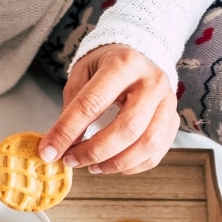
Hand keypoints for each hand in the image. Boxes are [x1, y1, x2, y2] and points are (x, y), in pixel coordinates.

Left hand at [39, 44, 178, 174]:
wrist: (140, 55)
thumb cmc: (107, 66)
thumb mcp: (83, 73)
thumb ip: (72, 107)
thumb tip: (60, 145)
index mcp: (123, 64)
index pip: (92, 103)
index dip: (67, 132)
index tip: (48, 152)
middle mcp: (151, 82)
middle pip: (126, 128)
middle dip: (94, 152)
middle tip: (71, 161)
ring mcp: (167, 102)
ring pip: (147, 145)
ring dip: (115, 163)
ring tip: (93, 167)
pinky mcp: (173, 119)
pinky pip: (156, 153)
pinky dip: (132, 166)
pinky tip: (113, 164)